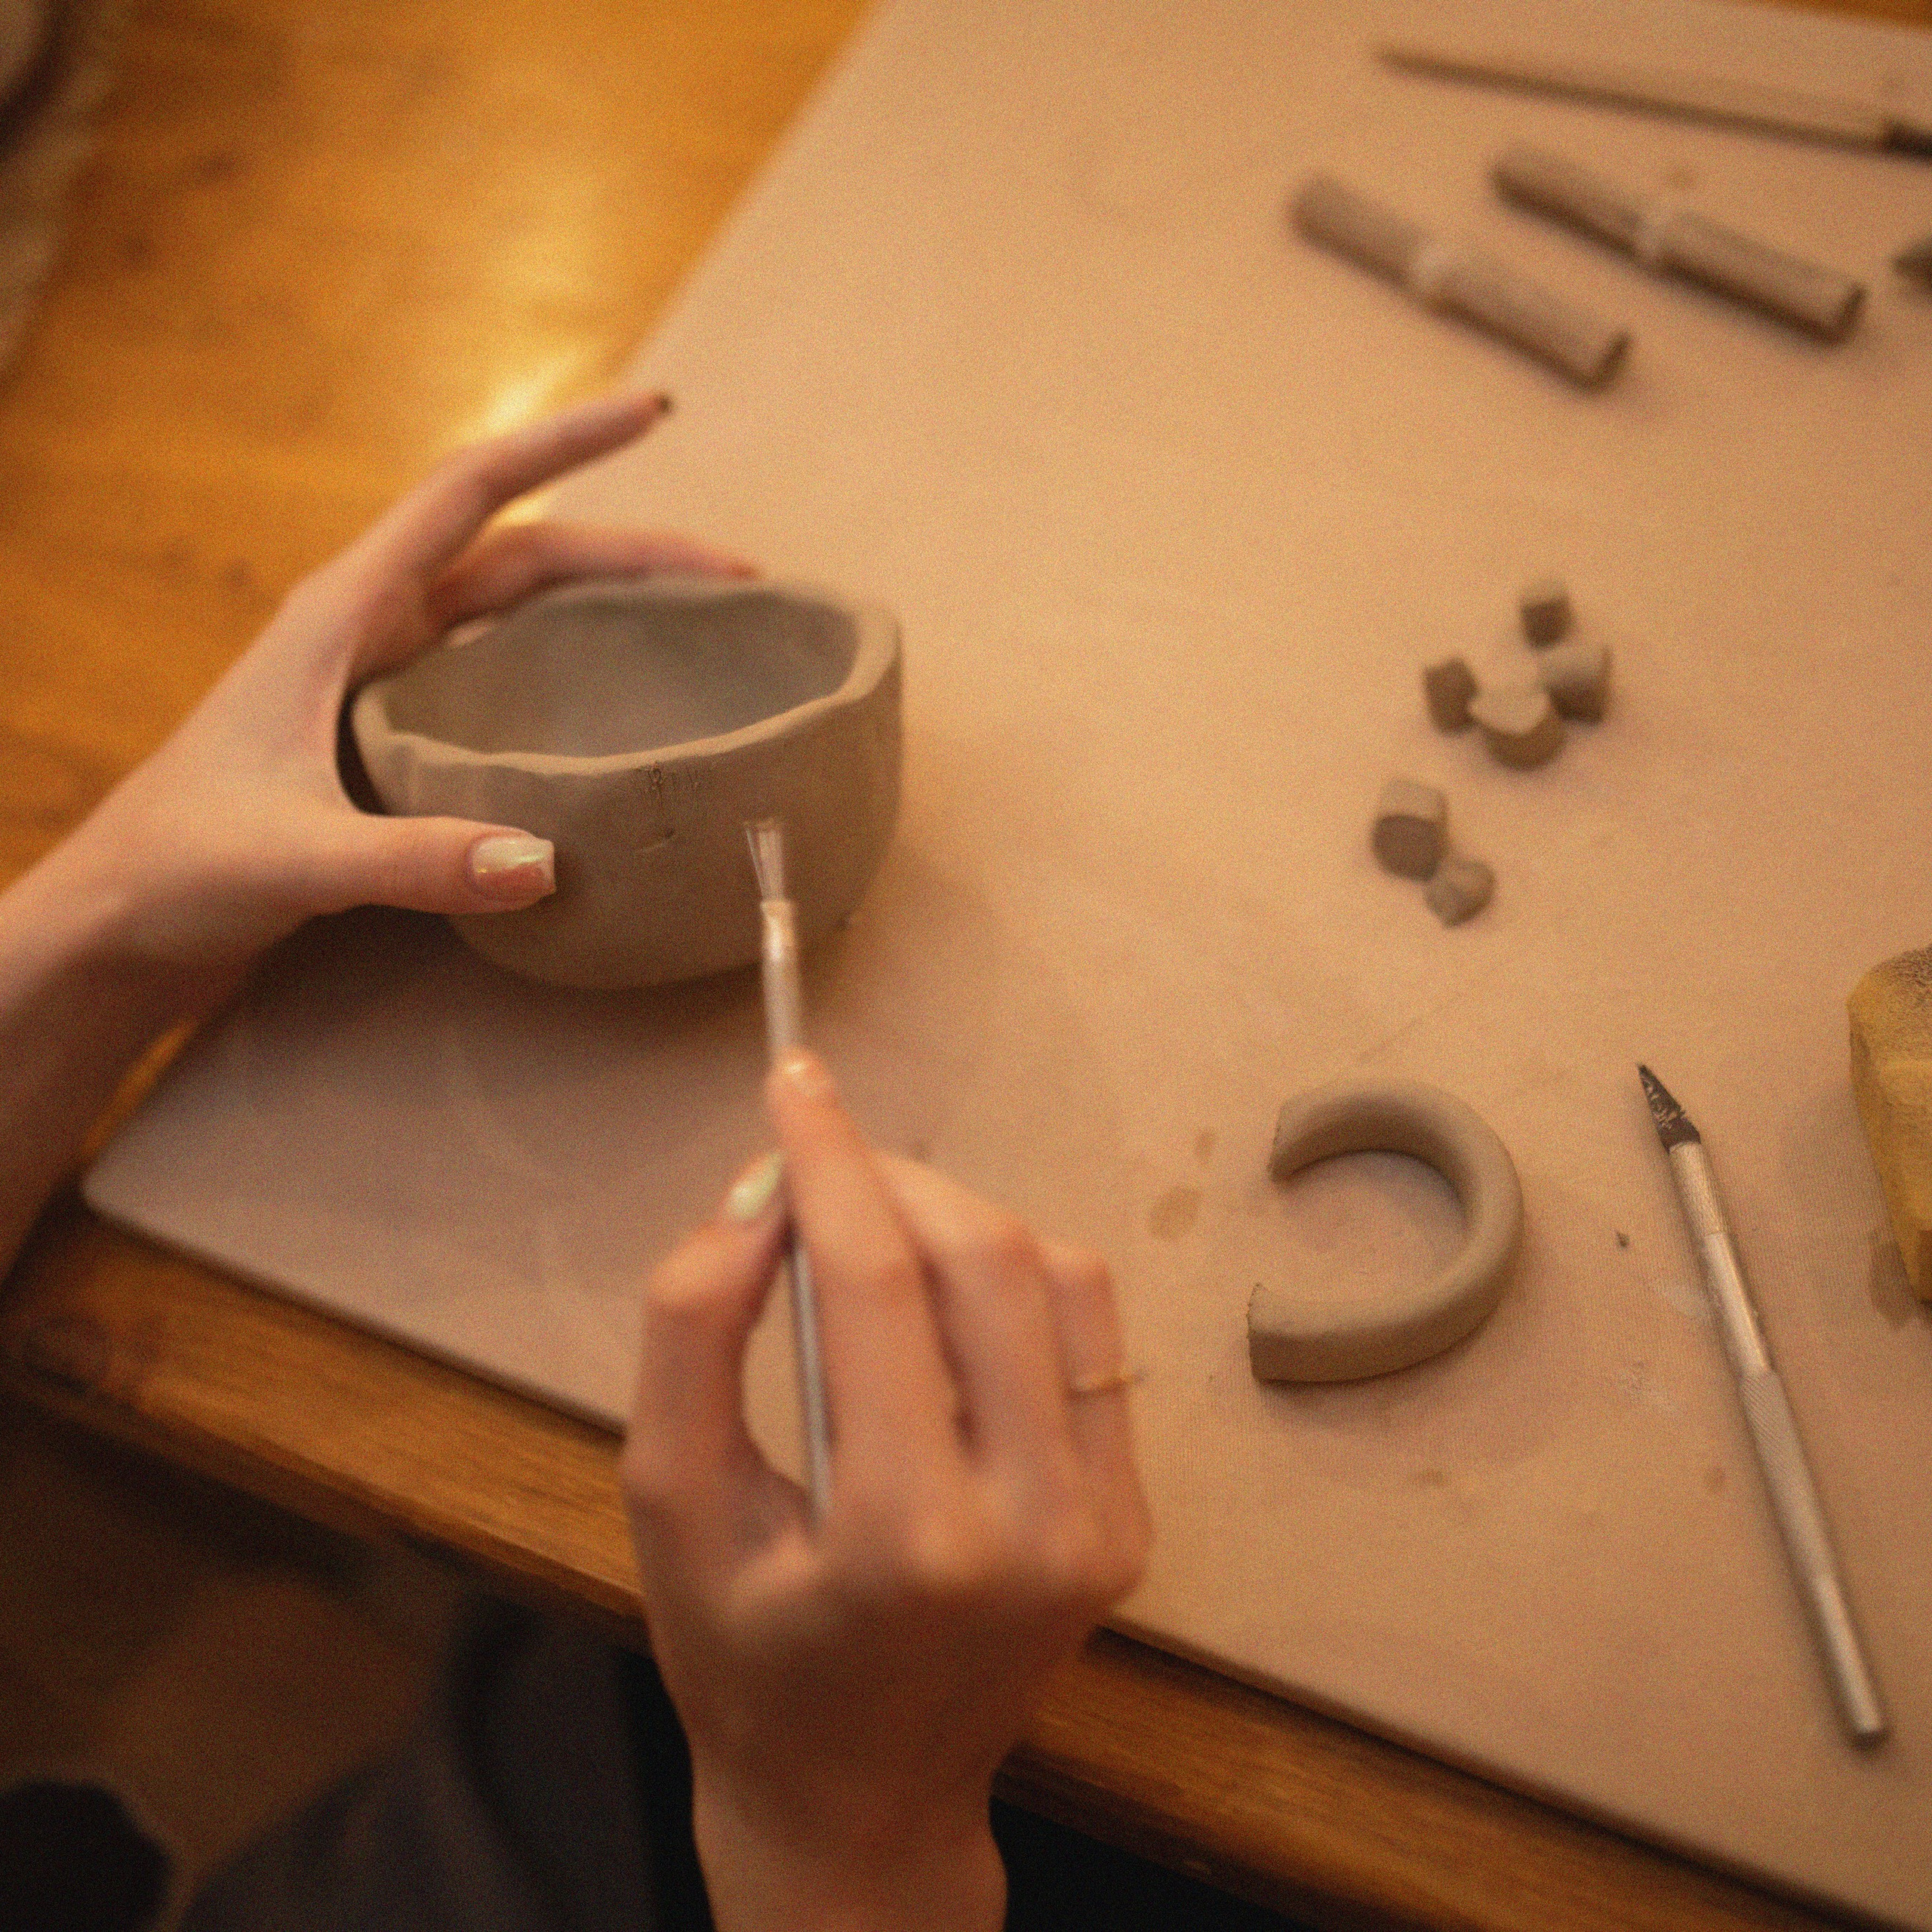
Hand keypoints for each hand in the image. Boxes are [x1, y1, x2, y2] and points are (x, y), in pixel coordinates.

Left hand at [37, 389, 749, 1012]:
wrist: (118, 922)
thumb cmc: (177, 868)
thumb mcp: (291, 857)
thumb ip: (413, 858)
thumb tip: (545, 860)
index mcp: (342, 612)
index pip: (473, 494)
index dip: (564, 443)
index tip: (651, 412)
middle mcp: (370, 629)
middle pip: (523, 554)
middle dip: (629, 551)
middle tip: (736, 576)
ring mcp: (384, 682)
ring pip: (518, 613)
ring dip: (606, 606)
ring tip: (700, 632)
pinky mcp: (393, 739)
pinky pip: (503, 681)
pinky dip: (570, 675)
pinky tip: (617, 717)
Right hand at [622, 1051, 1150, 1931]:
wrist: (860, 1798)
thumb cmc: (743, 1657)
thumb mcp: (669, 1504)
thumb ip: (693, 1334)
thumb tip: (762, 1198)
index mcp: (901, 1538)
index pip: (876, 1280)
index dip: (828, 1159)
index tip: (794, 1083)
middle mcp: (1028, 1527)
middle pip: (980, 1259)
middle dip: (892, 1177)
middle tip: (818, 1161)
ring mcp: (1098, 1524)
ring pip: (1051, 1277)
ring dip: (957, 1218)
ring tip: (874, 1231)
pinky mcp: (1127, 1518)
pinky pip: (1089, 1334)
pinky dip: (1016, 1275)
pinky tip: (946, 1294)